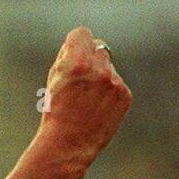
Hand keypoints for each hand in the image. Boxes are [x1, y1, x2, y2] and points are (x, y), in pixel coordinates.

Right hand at [36, 27, 131, 173]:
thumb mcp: (53, 79)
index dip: (75, 44)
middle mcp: (99, 69)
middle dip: (90, 59)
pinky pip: (117, 83)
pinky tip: (97, 108)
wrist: (68, 145)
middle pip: (98, 47)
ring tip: (87, 100)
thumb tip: (81, 42)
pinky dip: (109, 92)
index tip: (72, 55)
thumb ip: (68, 56)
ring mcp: (115, 82)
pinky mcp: (125, 95)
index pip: (82, 33)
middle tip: (80, 80)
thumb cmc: (55, 112)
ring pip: (109, 66)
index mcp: (77, 62)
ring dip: (100, 76)